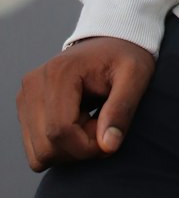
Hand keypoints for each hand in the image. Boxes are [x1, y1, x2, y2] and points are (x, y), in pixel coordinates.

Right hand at [17, 37, 155, 171]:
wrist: (110, 43)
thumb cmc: (125, 57)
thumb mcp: (135, 76)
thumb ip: (122, 109)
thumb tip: (108, 146)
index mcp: (58, 73)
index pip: (60, 132)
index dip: (88, 146)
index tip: (111, 136)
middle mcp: (33, 85)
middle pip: (47, 147)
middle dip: (80, 149)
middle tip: (103, 126)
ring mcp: (25, 98)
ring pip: (39, 154)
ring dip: (69, 150)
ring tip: (91, 122)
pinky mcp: (25, 109)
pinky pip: (36, 150)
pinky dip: (59, 147)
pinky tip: (78, 124)